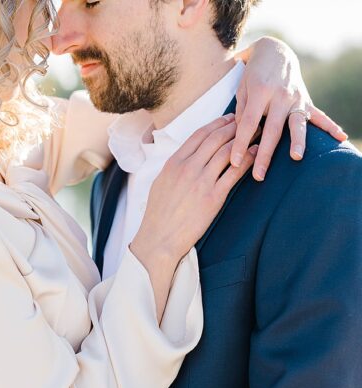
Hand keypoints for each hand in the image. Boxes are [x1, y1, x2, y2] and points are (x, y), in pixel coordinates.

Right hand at [131, 115, 256, 264]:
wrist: (159, 238)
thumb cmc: (159, 214)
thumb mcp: (161, 183)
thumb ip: (175, 167)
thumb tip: (188, 156)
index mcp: (173, 163)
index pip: (199, 135)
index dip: (217, 123)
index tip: (229, 118)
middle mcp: (187, 168)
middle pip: (216, 138)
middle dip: (235, 127)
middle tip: (249, 122)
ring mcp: (201, 181)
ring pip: (228, 151)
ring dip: (246, 139)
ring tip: (259, 134)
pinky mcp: (213, 197)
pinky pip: (235, 172)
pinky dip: (249, 160)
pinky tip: (257, 154)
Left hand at [236, 36, 347, 178]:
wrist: (275, 51)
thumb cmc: (252, 75)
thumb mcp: (241, 89)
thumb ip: (241, 112)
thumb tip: (242, 136)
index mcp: (260, 92)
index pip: (248, 124)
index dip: (240, 144)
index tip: (234, 162)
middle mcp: (280, 96)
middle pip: (271, 130)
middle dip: (265, 154)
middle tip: (259, 176)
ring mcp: (295, 98)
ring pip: (296, 124)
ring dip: (297, 141)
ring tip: (296, 157)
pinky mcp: (306, 100)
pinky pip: (319, 115)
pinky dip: (330, 126)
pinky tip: (341, 138)